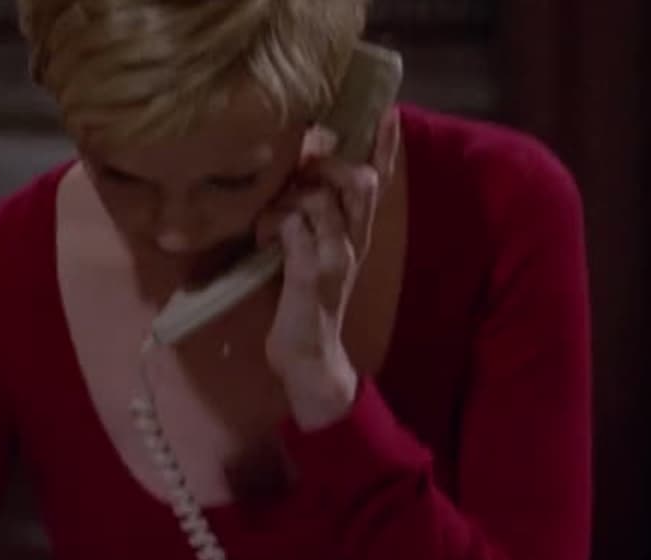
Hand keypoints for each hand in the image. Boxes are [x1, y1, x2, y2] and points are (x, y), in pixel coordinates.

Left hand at [258, 113, 399, 427]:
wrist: (309, 358)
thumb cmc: (302, 303)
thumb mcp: (310, 253)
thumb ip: (310, 219)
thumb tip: (294, 181)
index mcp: (355, 236)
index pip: (377, 182)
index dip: (382, 147)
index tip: (385, 111)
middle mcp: (352, 242)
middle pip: (358, 182)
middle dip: (326, 165)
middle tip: (298, 174)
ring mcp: (334, 257)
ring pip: (320, 199)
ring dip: (289, 198)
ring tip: (269, 218)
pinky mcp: (309, 273)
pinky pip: (294, 227)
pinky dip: (275, 223)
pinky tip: (265, 238)